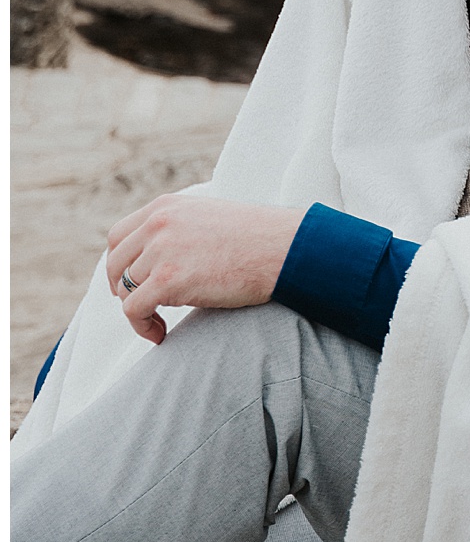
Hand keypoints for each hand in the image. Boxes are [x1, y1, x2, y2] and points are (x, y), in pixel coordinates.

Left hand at [106, 195, 304, 343]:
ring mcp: (161, 250)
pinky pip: (133, 310)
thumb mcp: (208, 219)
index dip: (119, 264)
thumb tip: (158, 259)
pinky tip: (161, 335)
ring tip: (159, 323)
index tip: (130, 283)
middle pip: (115, 264)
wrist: (282, 248)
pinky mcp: (168, 279)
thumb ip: (178, 229)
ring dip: (139, 311)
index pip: (119, 236)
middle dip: (122, 290)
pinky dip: (142, 327)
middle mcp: (158, 223)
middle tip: (142, 308)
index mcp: (166, 206)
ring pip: (125, 290)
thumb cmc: (256, 239)